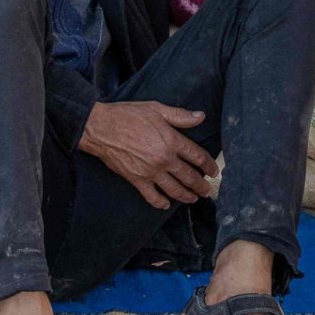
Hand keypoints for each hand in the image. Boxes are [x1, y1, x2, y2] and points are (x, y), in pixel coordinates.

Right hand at [81, 100, 213, 209]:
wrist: (100, 127)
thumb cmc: (127, 115)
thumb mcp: (156, 109)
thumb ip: (180, 115)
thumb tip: (201, 116)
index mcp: (171, 141)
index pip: (197, 156)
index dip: (208, 165)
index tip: (213, 171)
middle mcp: (164, 159)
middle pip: (189, 177)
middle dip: (201, 185)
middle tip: (207, 190)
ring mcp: (151, 172)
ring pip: (175, 190)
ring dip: (187, 196)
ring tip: (193, 198)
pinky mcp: (137, 180)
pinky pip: (152, 196)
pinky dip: (160, 203)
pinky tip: (166, 205)